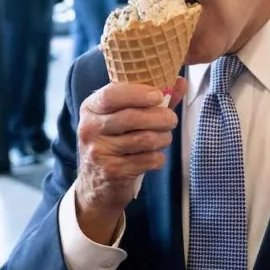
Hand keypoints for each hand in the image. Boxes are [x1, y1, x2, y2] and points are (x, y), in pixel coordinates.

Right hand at [74, 78, 187, 243]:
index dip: (138, 93)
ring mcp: (98, 152)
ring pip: (145, 139)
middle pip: (133, 117)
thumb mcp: (123, 119)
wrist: (95, 187)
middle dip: (161, 117)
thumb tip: (180, 82)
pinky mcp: (112, 172)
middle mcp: (89, 128)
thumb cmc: (115, 144)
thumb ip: (151, 100)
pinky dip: (158, 157)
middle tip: (171, 120)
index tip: (158, 96)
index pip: (112, 94)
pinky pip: (148, 159)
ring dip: (163, 138)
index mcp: (90, 108)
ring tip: (164, 138)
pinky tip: (154, 157)